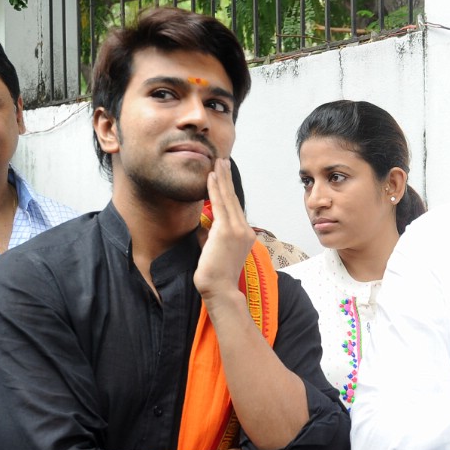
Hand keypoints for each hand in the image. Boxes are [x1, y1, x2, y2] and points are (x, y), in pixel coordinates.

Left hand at [194, 158, 254, 301]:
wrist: (219, 289)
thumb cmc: (214, 275)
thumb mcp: (215, 251)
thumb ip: (212, 236)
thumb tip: (204, 226)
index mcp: (244, 235)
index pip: (234, 208)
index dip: (229, 190)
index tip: (224, 176)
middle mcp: (244, 230)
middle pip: (234, 199)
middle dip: (227, 178)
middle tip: (223, 161)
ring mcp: (238, 230)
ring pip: (228, 198)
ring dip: (221, 178)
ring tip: (218, 162)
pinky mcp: (227, 230)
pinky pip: (220, 204)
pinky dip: (215, 189)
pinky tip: (211, 177)